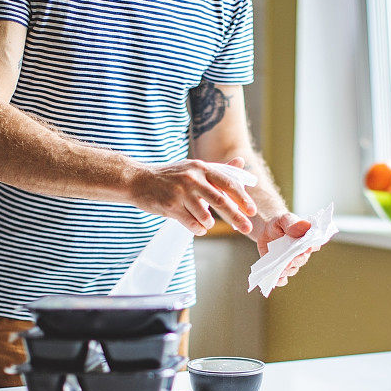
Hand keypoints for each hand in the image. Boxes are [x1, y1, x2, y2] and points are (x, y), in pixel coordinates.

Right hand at [130, 157, 256, 234]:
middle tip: (247, 228)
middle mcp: (192, 178)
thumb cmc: (171, 176)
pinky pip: (191, 224)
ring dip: (209, 223)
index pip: (227, 183)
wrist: (138, 180)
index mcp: (201, 168)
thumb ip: (219, 169)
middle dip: (236, 217)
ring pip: (205, 216)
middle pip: (221, 201)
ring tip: (205, 222)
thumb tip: (241, 162)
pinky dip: (198, 229)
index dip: (242, 198)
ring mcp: (180, 193)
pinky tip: (196, 226)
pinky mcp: (170, 206)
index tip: (252, 210)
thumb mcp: (194, 168)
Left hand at [257, 213, 318, 287]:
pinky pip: (283, 278)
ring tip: (281, 269)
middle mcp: (301, 253)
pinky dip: (280, 280)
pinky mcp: (281, 268)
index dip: (311, 247)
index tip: (307, 248)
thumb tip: (304, 226)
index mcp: (307, 240)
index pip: (313, 245)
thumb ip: (293, 223)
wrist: (266, 230)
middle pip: (302, 259)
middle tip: (290, 261)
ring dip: (287, 271)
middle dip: (297, 261)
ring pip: (292, 270)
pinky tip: (276, 279)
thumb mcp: (284, 219)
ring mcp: (291, 262)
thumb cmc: (280, 223)